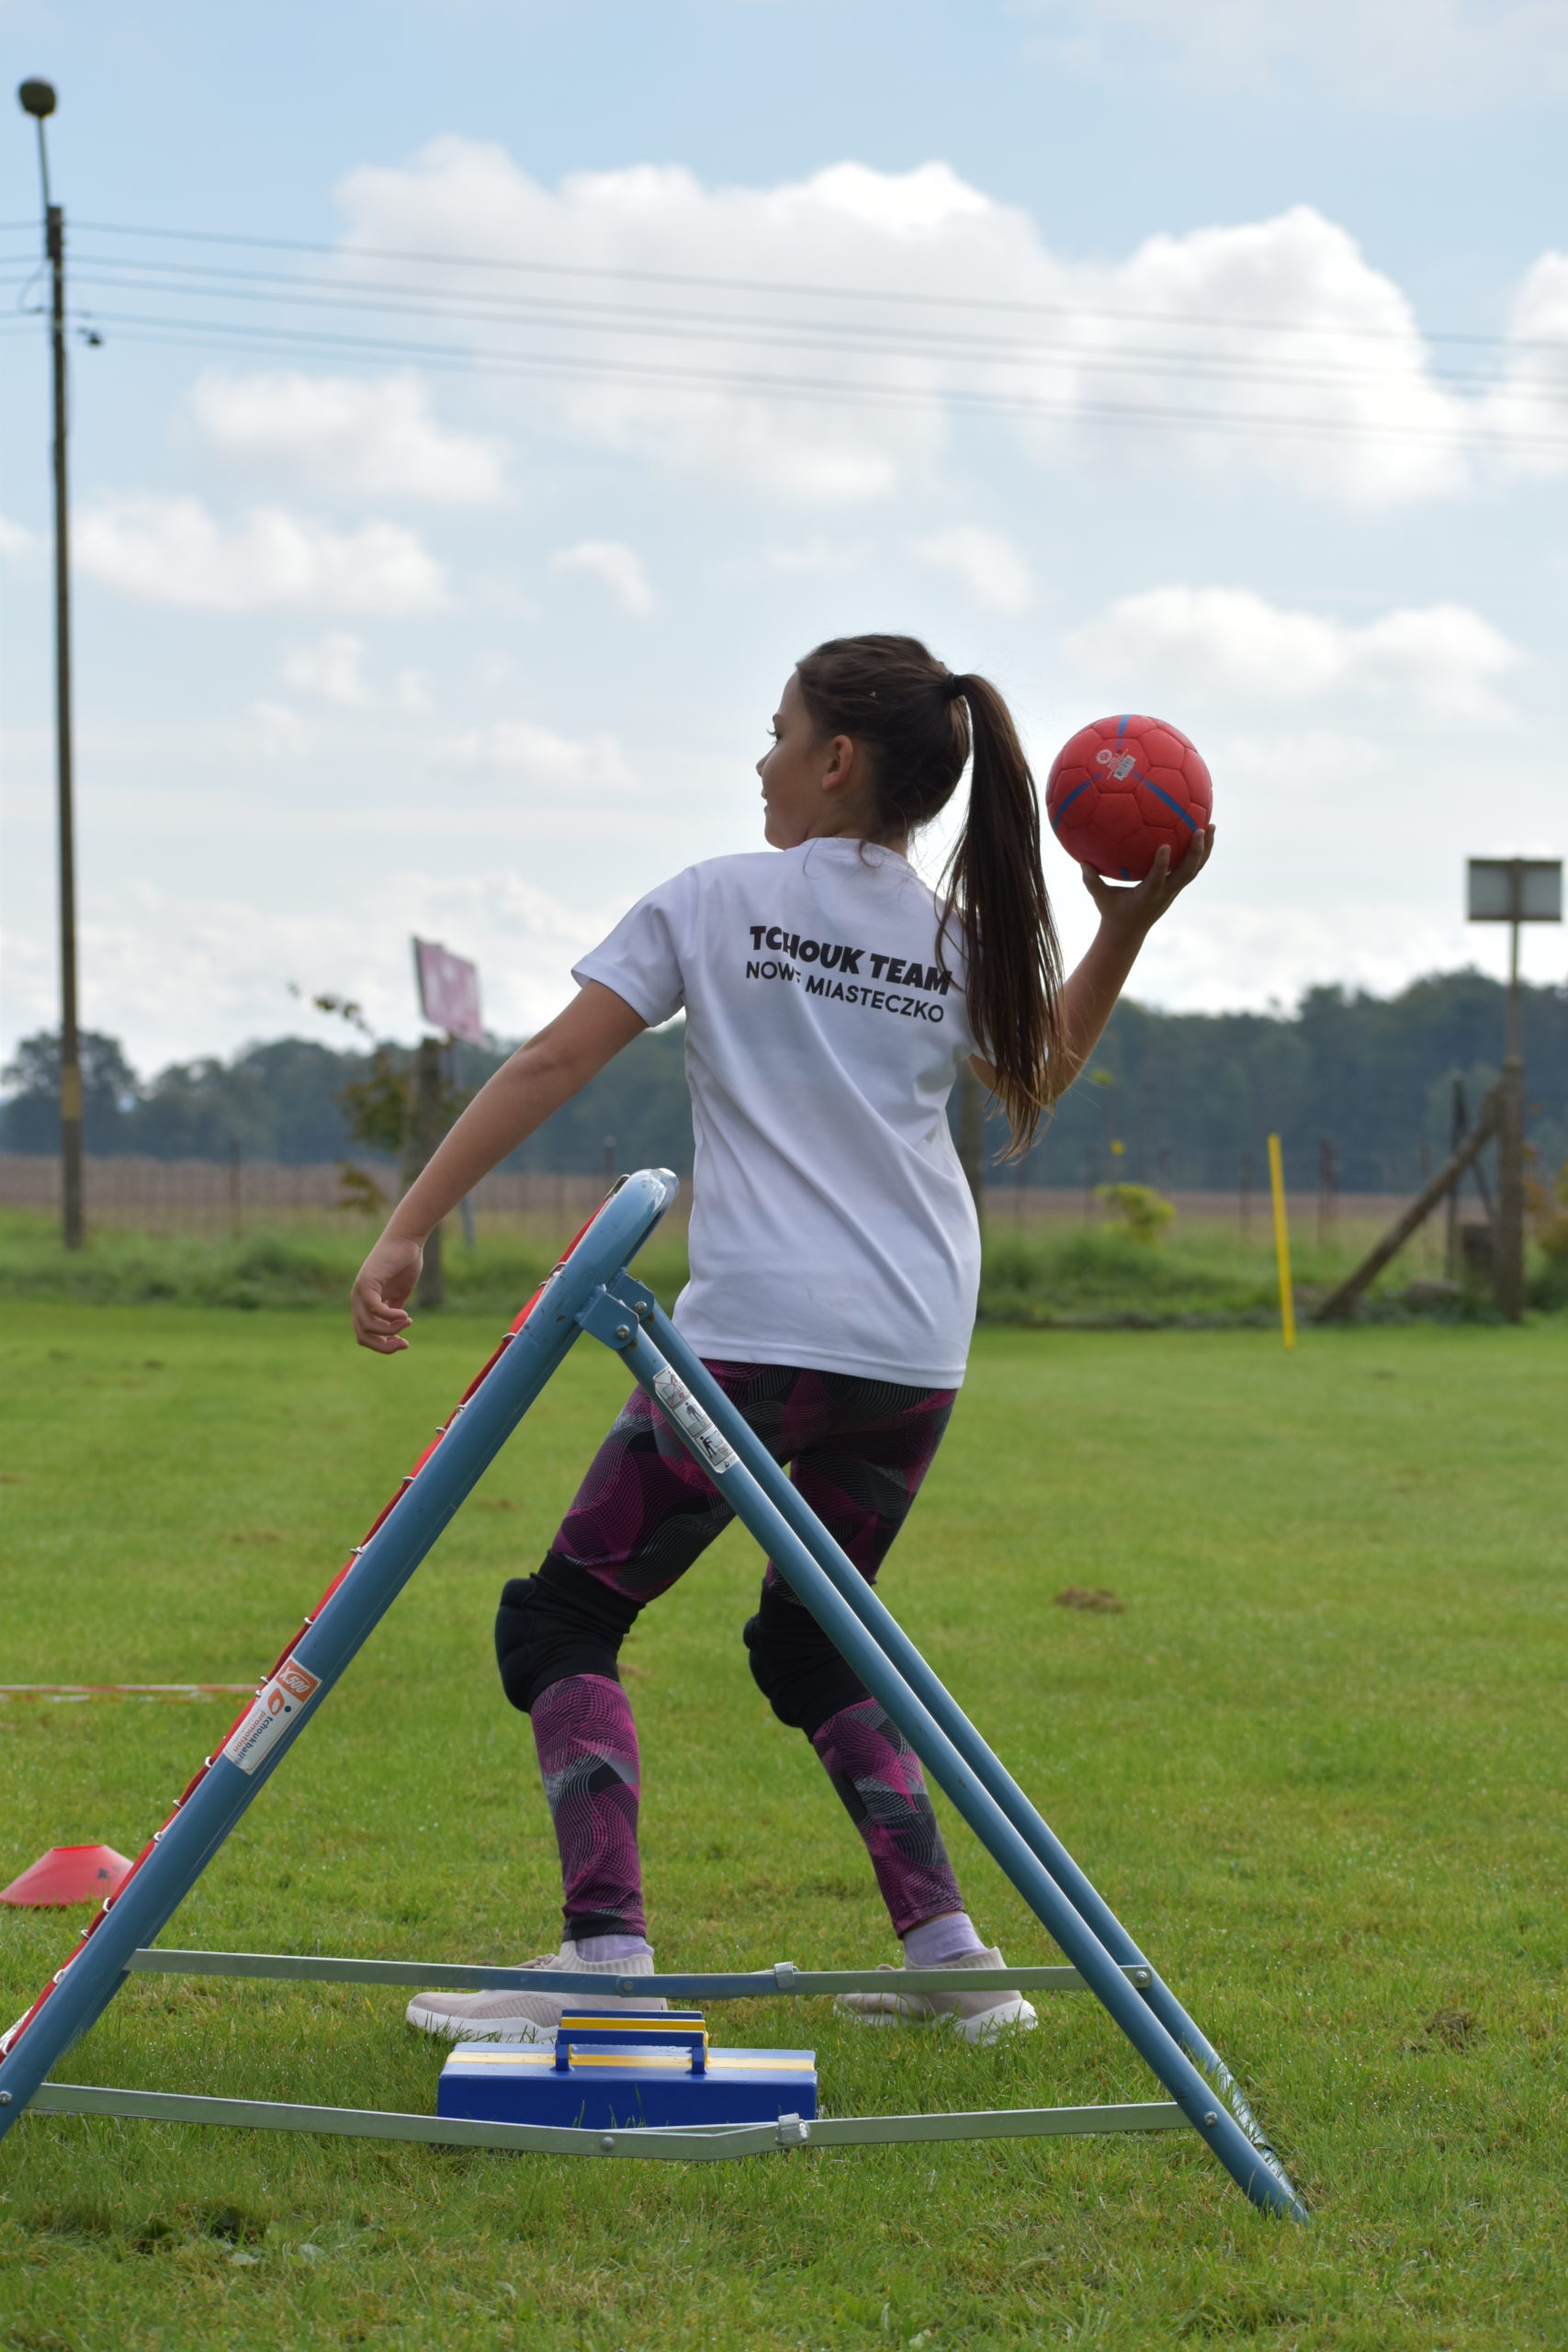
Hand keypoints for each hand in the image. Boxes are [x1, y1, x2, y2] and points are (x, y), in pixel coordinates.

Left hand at [352, 1235, 422, 1353]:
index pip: (365, 1335)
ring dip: (391, 1329)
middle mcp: (357, 1299)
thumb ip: (394, 1310)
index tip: (405, 1343)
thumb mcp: (400, 1293)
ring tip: (408, 1321)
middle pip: (362, 1336)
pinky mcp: (366, 1283)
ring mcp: (359, 1291)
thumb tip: (394, 1329)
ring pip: (367, 1326)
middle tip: (405, 1343)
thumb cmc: (405, 1263)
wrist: (405, 1239)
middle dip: (384, 1346)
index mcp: (364, 1303)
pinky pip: (374, 1309)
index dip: (382, 1345)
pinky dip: (390, 1317)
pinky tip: (405, 1316)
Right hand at [1079, 826, 1212, 936]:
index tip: (1166, 845)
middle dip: (1196, 852)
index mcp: (1148, 895)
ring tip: (1211, 826)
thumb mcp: (1100, 897)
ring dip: (1205, 849)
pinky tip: (1201, 834)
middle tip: (1202, 829)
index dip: (1163, 864)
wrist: (1128, 932)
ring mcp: (1173, 890)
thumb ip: (1091, 880)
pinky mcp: (1175, 887)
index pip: (1158, 879)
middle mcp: (1165, 892)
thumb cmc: (1112, 911)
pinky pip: (1191, 868)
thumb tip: (1081, 861)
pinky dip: (1198, 852)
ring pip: (1194, 869)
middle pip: (1187, 873)